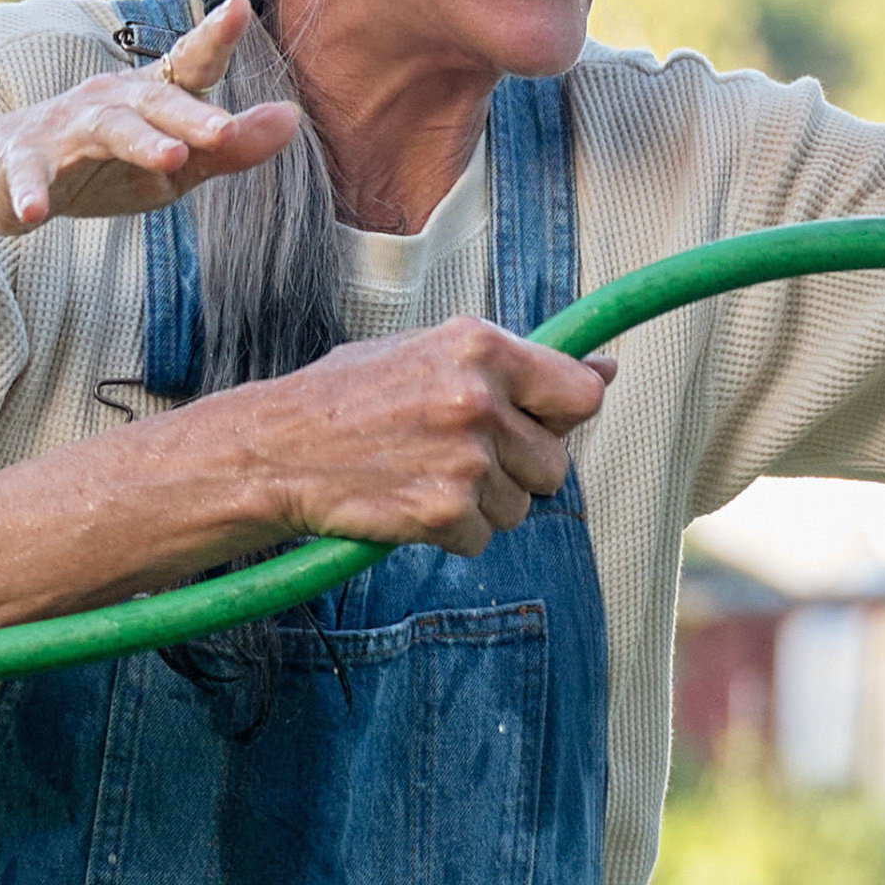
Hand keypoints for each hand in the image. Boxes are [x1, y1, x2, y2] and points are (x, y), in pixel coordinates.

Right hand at [0, 0, 304, 232]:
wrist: (2, 174)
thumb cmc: (104, 164)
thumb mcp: (176, 165)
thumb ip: (231, 147)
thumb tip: (293, 117)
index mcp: (149, 96)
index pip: (190, 66)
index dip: (214, 37)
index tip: (241, 7)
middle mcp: (109, 102)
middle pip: (156, 102)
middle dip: (190, 115)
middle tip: (226, 131)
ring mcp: (63, 131)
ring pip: (106, 130)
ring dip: (138, 142)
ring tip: (172, 158)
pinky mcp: (23, 163)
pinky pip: (28, 177)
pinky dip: (29, 192)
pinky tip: (34, 212)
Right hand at [223, 318, 612, 554]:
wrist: (276, 450)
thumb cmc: (350, 398)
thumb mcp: (430, 354)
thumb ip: (517, 367)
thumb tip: (608, 371)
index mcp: (481, 346)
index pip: (581, 394)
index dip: (563, 418)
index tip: (541, 425)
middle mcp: (478, 399)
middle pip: (555, 464)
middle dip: (518, 471)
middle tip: (459, 457)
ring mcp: (464, 459)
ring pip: (520, 507)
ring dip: (482, 504)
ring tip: (423, 475)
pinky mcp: (443, 512)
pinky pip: (481, 538)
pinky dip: (450, 532)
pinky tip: (408, 503)